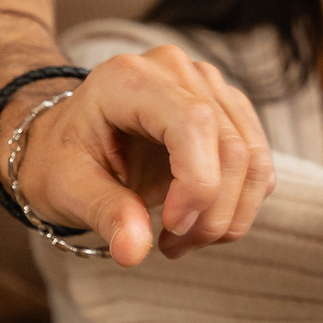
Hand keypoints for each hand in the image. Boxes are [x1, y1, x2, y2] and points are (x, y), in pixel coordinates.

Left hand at [12, 44, 275, 267]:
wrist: (71, 143)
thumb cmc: (64, 160)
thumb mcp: (68, 189)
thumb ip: (104, 214)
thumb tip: (134, 251)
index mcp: (130, 79)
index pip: (193, 123)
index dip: (197, 183)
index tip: (171, 227)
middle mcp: (178, 71)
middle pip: (231, 147)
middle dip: (212, 213)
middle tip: (172, 246)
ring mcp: (210, 87)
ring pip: (254, 159)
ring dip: (229, 215)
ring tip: (185, 240)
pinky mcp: (230, 111)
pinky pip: (259, 165)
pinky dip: (239, 206)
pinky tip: (200, 222)